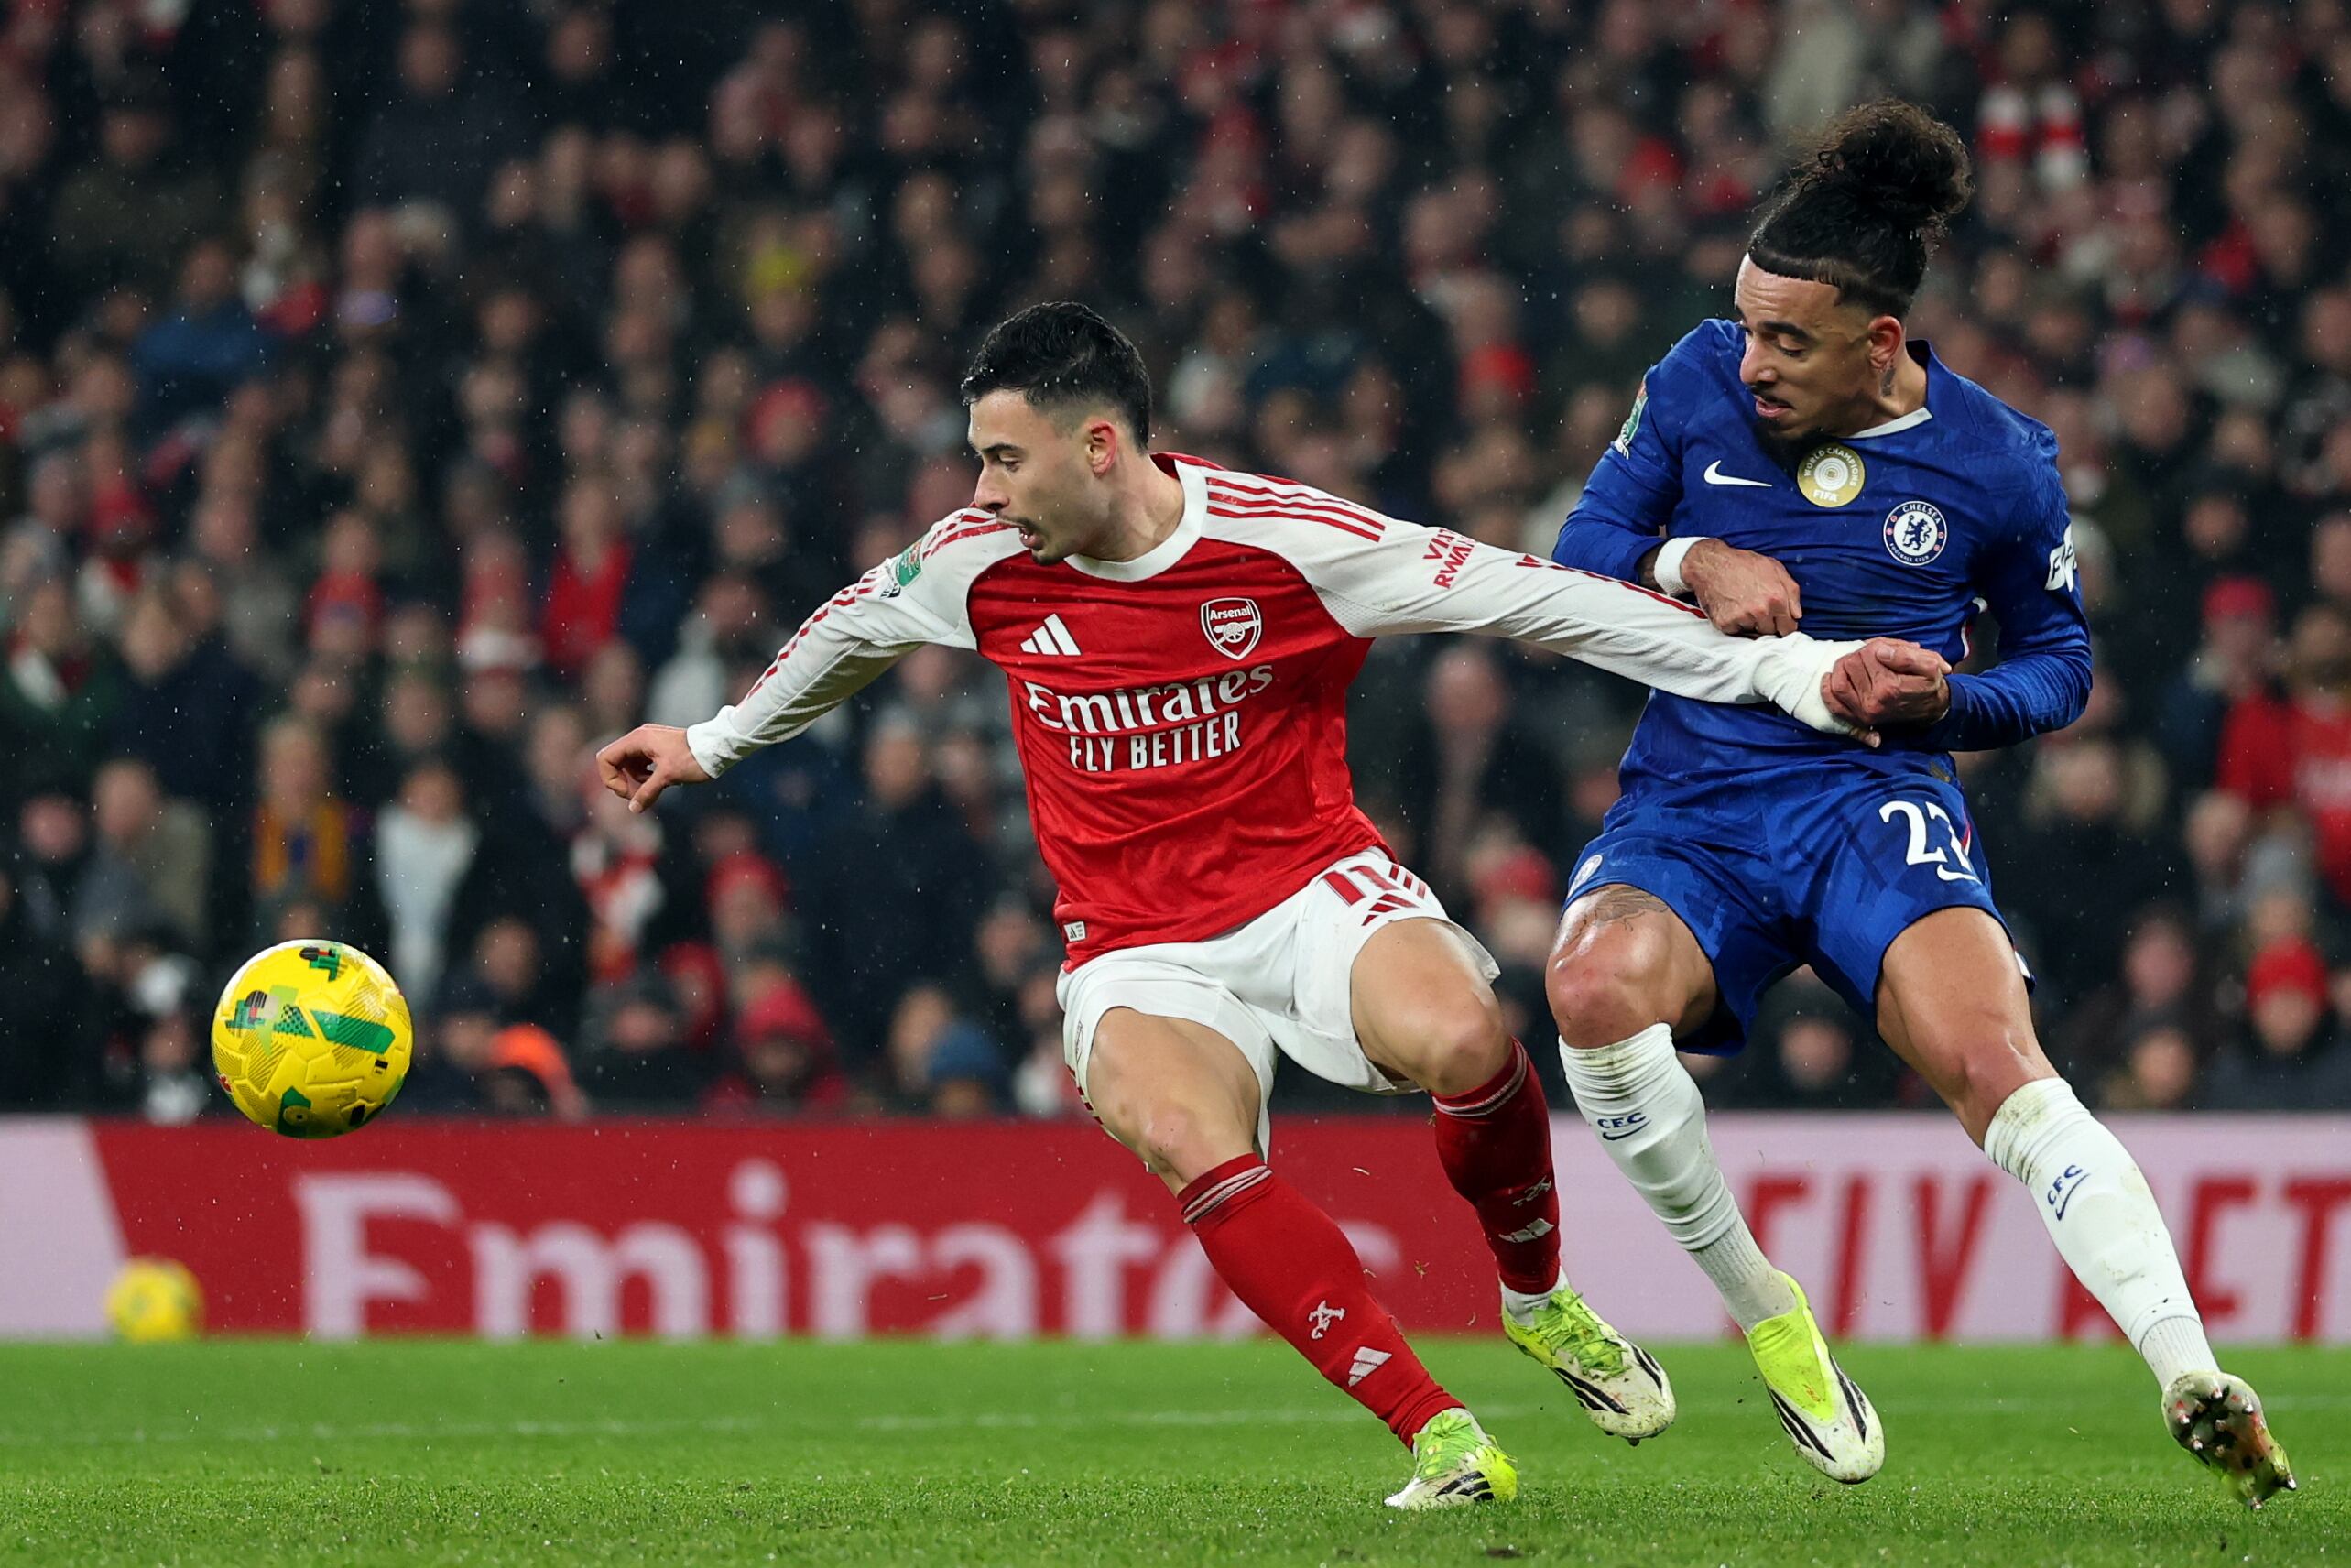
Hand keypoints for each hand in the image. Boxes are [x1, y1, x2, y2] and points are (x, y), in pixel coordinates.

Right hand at [595, 724, 710, 813]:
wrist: (718, 748)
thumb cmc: (694, 757)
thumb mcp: (668, 776)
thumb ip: (647, 792)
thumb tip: (633, 809)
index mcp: (638, 739)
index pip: (606, 758)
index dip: (610, 779)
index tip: (627, 793)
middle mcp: (640, 739)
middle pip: (615, 762)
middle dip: (623, 782)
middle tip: (638, 796)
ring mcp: (649, 744)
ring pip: (629, 766)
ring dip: (636, 781)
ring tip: (655, 787)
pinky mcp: (658, 751)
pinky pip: (642, 766)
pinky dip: (646, 777)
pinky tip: (660, 783)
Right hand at [1680, 539, 1802, 636]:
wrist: (1711, 564)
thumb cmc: (1743, 563)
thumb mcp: (1774, 568)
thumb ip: (1792, 592)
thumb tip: (1797, 615)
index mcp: (1777, 599)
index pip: (1788, 628)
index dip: (1784, 625)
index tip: (1779, 622)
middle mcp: (1761, 611)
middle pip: (1771, 632)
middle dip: (1767, 623)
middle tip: (1757, 608)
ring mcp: (1742, 618)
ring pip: (1754, 633)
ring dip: (1751, 624)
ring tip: (1743, 605)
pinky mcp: (1726, 623)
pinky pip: (1736, 632)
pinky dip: (1735, 624)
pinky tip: (1732, 608)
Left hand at [1823, 638, 1951, 729]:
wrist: (1931, 707)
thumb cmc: (1928, 683)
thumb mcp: (1929, 664)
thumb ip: (1905, 655)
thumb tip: (1879, 651)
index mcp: (1890, 687)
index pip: (1866, 655)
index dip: (1873, 647)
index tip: (1884, 649)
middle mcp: (1873, 702)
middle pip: (1850, 665)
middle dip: (1859, 655)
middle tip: (1872, 656)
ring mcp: (1863, 713)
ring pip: (1838, 682)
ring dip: (1841, 668)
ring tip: (1853, 662)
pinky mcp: (1858, 718)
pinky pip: (1833, 703)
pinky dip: (1827, 689)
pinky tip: (1829, 677)